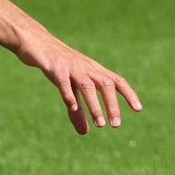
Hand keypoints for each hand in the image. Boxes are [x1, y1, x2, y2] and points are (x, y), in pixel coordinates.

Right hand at [16, 36, 142, 134]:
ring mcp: (70, 67)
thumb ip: (77, 111)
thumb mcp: (68, 88)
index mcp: (93, 70)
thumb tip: (85, 133)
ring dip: (95, 105)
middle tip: (116, 125)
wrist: (35, 41)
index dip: (128, 94)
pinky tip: (73, 107)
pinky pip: (64, 82)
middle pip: (106, 84)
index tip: (138, 109)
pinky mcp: (54, 67)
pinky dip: (69, 94)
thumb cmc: (56, 66)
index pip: (116, 81)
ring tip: (100, 123)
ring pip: (87, 85)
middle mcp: (86, 68)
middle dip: (113, 105)